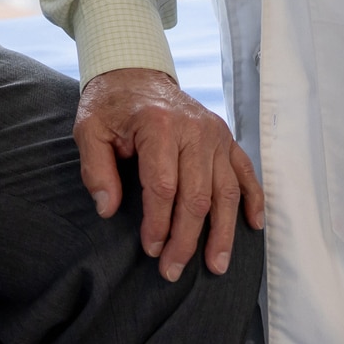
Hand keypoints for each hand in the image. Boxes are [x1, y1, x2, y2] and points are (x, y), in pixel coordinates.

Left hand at [75, 67, 265, 282]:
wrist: (136, 73)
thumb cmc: (111, 105)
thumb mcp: (89, 130)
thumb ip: (95, 170)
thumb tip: (107, 209)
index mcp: (159, 125)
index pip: (164, 187)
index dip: (158, 224)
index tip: (150, 250)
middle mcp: (194, 129)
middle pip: (197, 195)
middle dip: (186, 239)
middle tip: (173, 270)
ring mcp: (215, 133)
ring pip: (226, 190)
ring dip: (223, 231)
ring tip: (216, 264)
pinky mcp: (225, 137)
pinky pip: (245, 171)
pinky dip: (253, 199)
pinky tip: (253, 225)